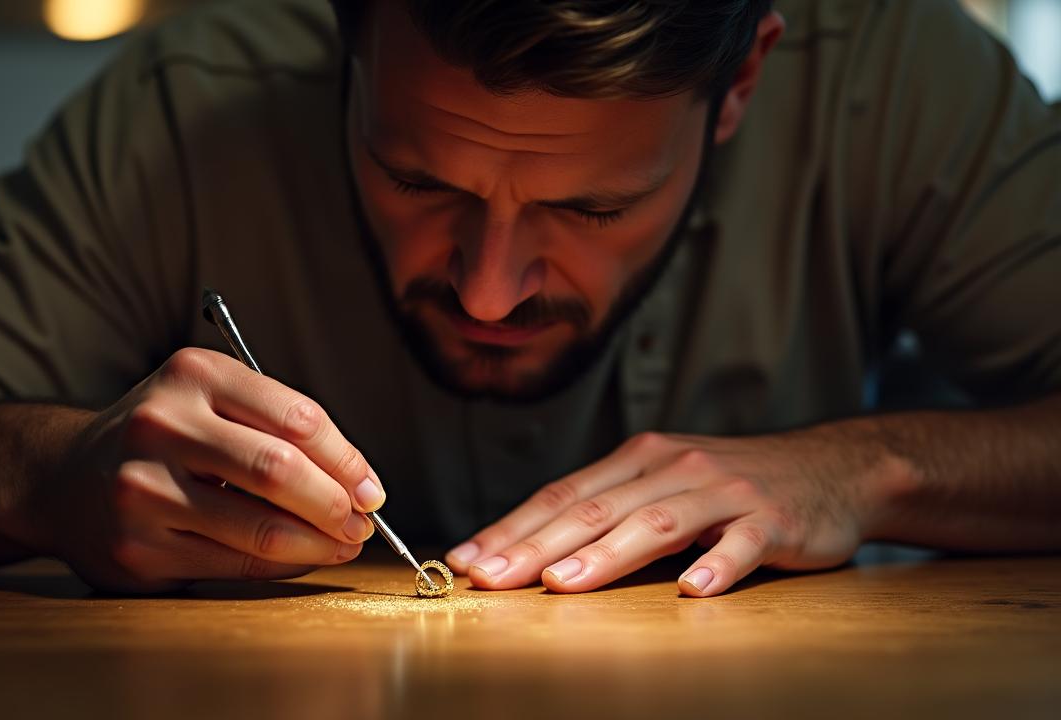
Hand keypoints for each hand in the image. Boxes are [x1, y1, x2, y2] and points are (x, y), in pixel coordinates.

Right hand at [30, 348, 384, 592]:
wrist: (62, 477)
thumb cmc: (162, 437)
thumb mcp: (209, 400)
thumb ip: (277, 427)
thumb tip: (359, 486)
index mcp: (193, 375)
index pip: (296, 418)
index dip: (347, 459)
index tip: (371, 489)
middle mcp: (161, 426)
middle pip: (279, 470)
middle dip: (336, 504)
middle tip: (364, 523)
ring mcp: (144, 489)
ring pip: (260, 528)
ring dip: (318, 543)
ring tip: (343, 544)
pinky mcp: (137, 548)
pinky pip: (233, 565)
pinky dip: (282, 566)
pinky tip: (301, 558)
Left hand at [444, 429, 898, 595]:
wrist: (830, 467)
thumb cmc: (731, 484)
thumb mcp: (665, 483)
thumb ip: (610, 509)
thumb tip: (537, 550)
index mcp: (638, 460)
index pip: (561, 494)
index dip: (511, 527)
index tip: (466, 559)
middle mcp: (672, 468)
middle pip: (593, 509)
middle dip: (535, 547)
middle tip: (492, 580)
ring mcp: (723, 491)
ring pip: (654, 524)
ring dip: (604, 556)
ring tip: (564, 584)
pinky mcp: (772, 518)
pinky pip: (740, 544)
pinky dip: (717, 566)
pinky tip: (694, 590)